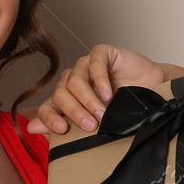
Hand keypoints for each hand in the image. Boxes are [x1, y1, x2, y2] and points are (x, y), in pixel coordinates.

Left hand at [28, 44, 169, 134]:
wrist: (152, 91)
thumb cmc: (124, 106)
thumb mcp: (95, 121)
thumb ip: (65, 124)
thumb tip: (30, 128)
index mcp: (66, 97)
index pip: (48, 106)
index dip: (50, 118)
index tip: (62, 130)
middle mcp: (73, 80)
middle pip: (61, 93)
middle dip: (74, 111)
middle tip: (90, 125)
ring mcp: (86, 65)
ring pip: (75, 80)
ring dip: (88, 99)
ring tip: (102, 112)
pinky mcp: (102, 53)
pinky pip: (94, 64)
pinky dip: (100, 81)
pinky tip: (108, 94)